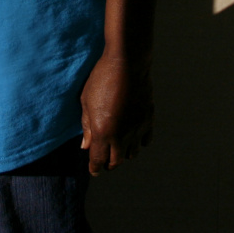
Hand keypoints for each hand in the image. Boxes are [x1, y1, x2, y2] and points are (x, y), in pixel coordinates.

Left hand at [79, 51, 153, 175]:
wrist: (128, 62)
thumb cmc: (101, 78)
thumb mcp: (87, 101)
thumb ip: (87, 126)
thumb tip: (85, 146)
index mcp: (103, 132)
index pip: (98, 160)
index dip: (95, 168)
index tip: (94, 170)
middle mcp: (121, 135)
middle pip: (116, 161)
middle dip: (108, 164)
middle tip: (103, 161)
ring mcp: (137, 128)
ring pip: (132, 153)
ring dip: (123, 154)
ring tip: (117, 149)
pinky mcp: (148, 119)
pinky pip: (145, 140)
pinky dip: (139, 144)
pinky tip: (134, 139)